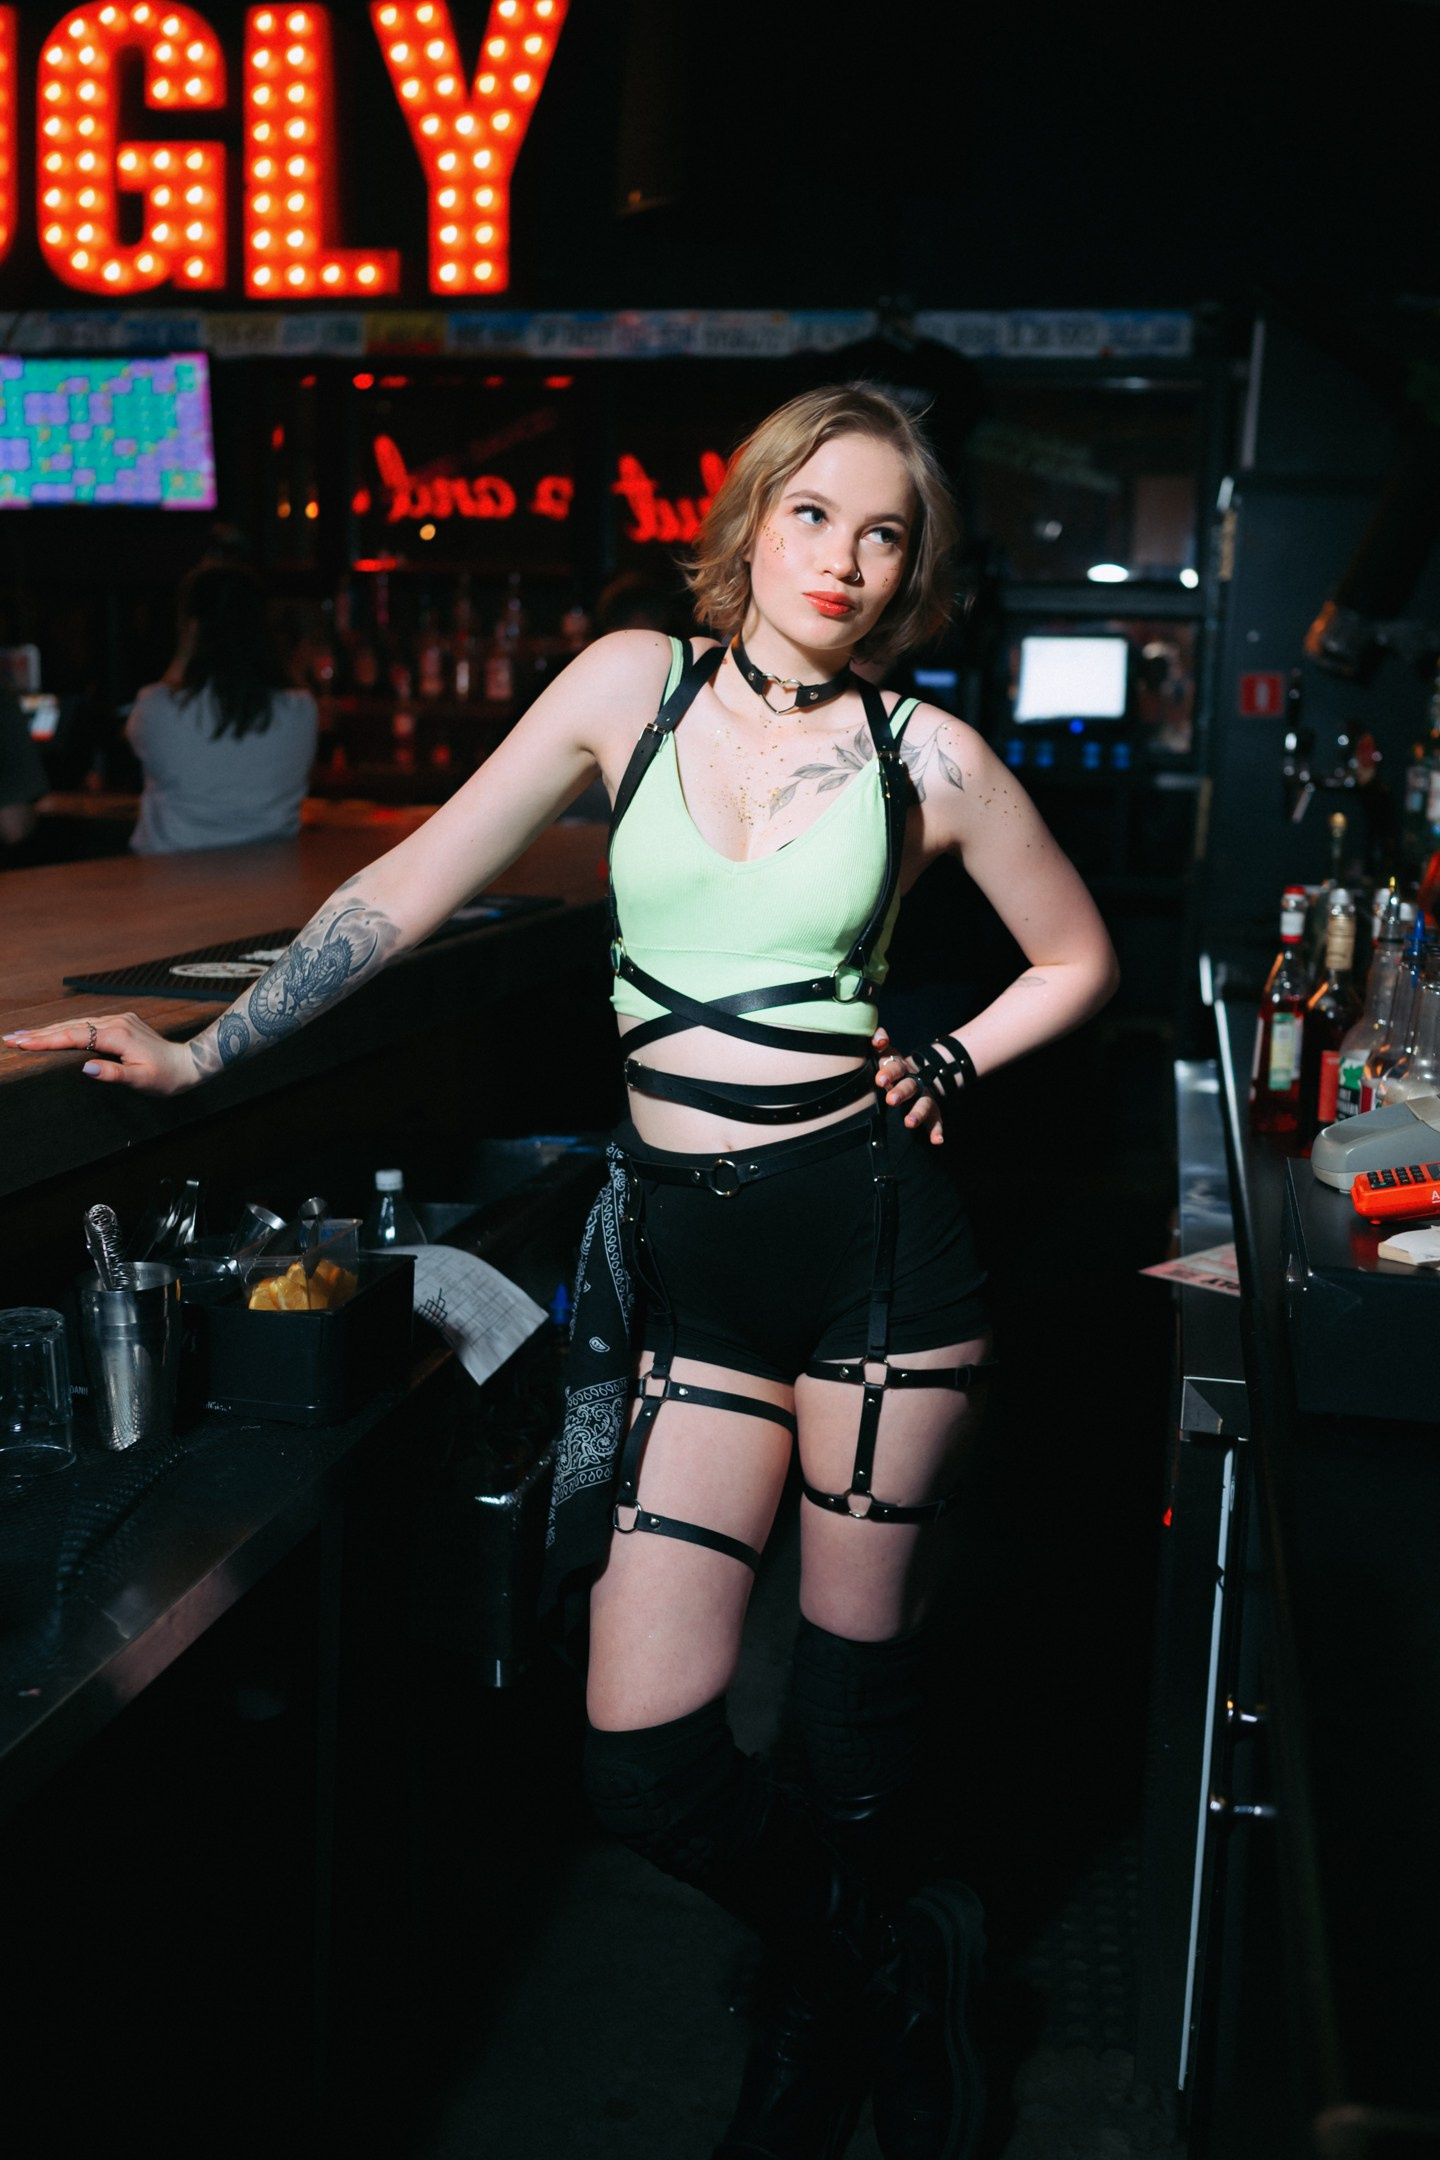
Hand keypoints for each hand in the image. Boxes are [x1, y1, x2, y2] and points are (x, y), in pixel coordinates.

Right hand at [3, 1011, 198, 1095]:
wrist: (189, 1063)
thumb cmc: (166, 1077)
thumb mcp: (141, 1081)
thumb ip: (113, 1074)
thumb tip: (85, 1068)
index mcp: (117, 1035)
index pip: (73, 1036)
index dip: (46, 1041)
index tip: (22, 1043)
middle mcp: (116, 1022)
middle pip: (70, 1026)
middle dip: (38, 1033)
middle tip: (10, 1038)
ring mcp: (118, 1019)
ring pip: (76, 1023)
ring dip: (49, 1029)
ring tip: (23, 1035)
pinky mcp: (121, 1022)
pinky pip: (87, 1023)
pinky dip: (66, 1028)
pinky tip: (53, 1031)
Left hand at [872, 1026, 944, 1144]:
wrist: (922, 1071)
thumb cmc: (895, 1065)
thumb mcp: (887, 1050)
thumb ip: (879, 1040)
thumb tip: (878, 1039)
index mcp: (901, 1067)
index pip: (895, 1067)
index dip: (888, 1072)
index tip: (879, 1079)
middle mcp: (915, 1082)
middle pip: (909, 1086)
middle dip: (901, 1092)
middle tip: (890, 1100)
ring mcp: (926, 1096)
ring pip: (924, 1104)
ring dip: (917, 1113)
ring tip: (909, 1123)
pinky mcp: (933, 1110)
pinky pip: (936, 1121)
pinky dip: (937, 1131)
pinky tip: (937, 1141)